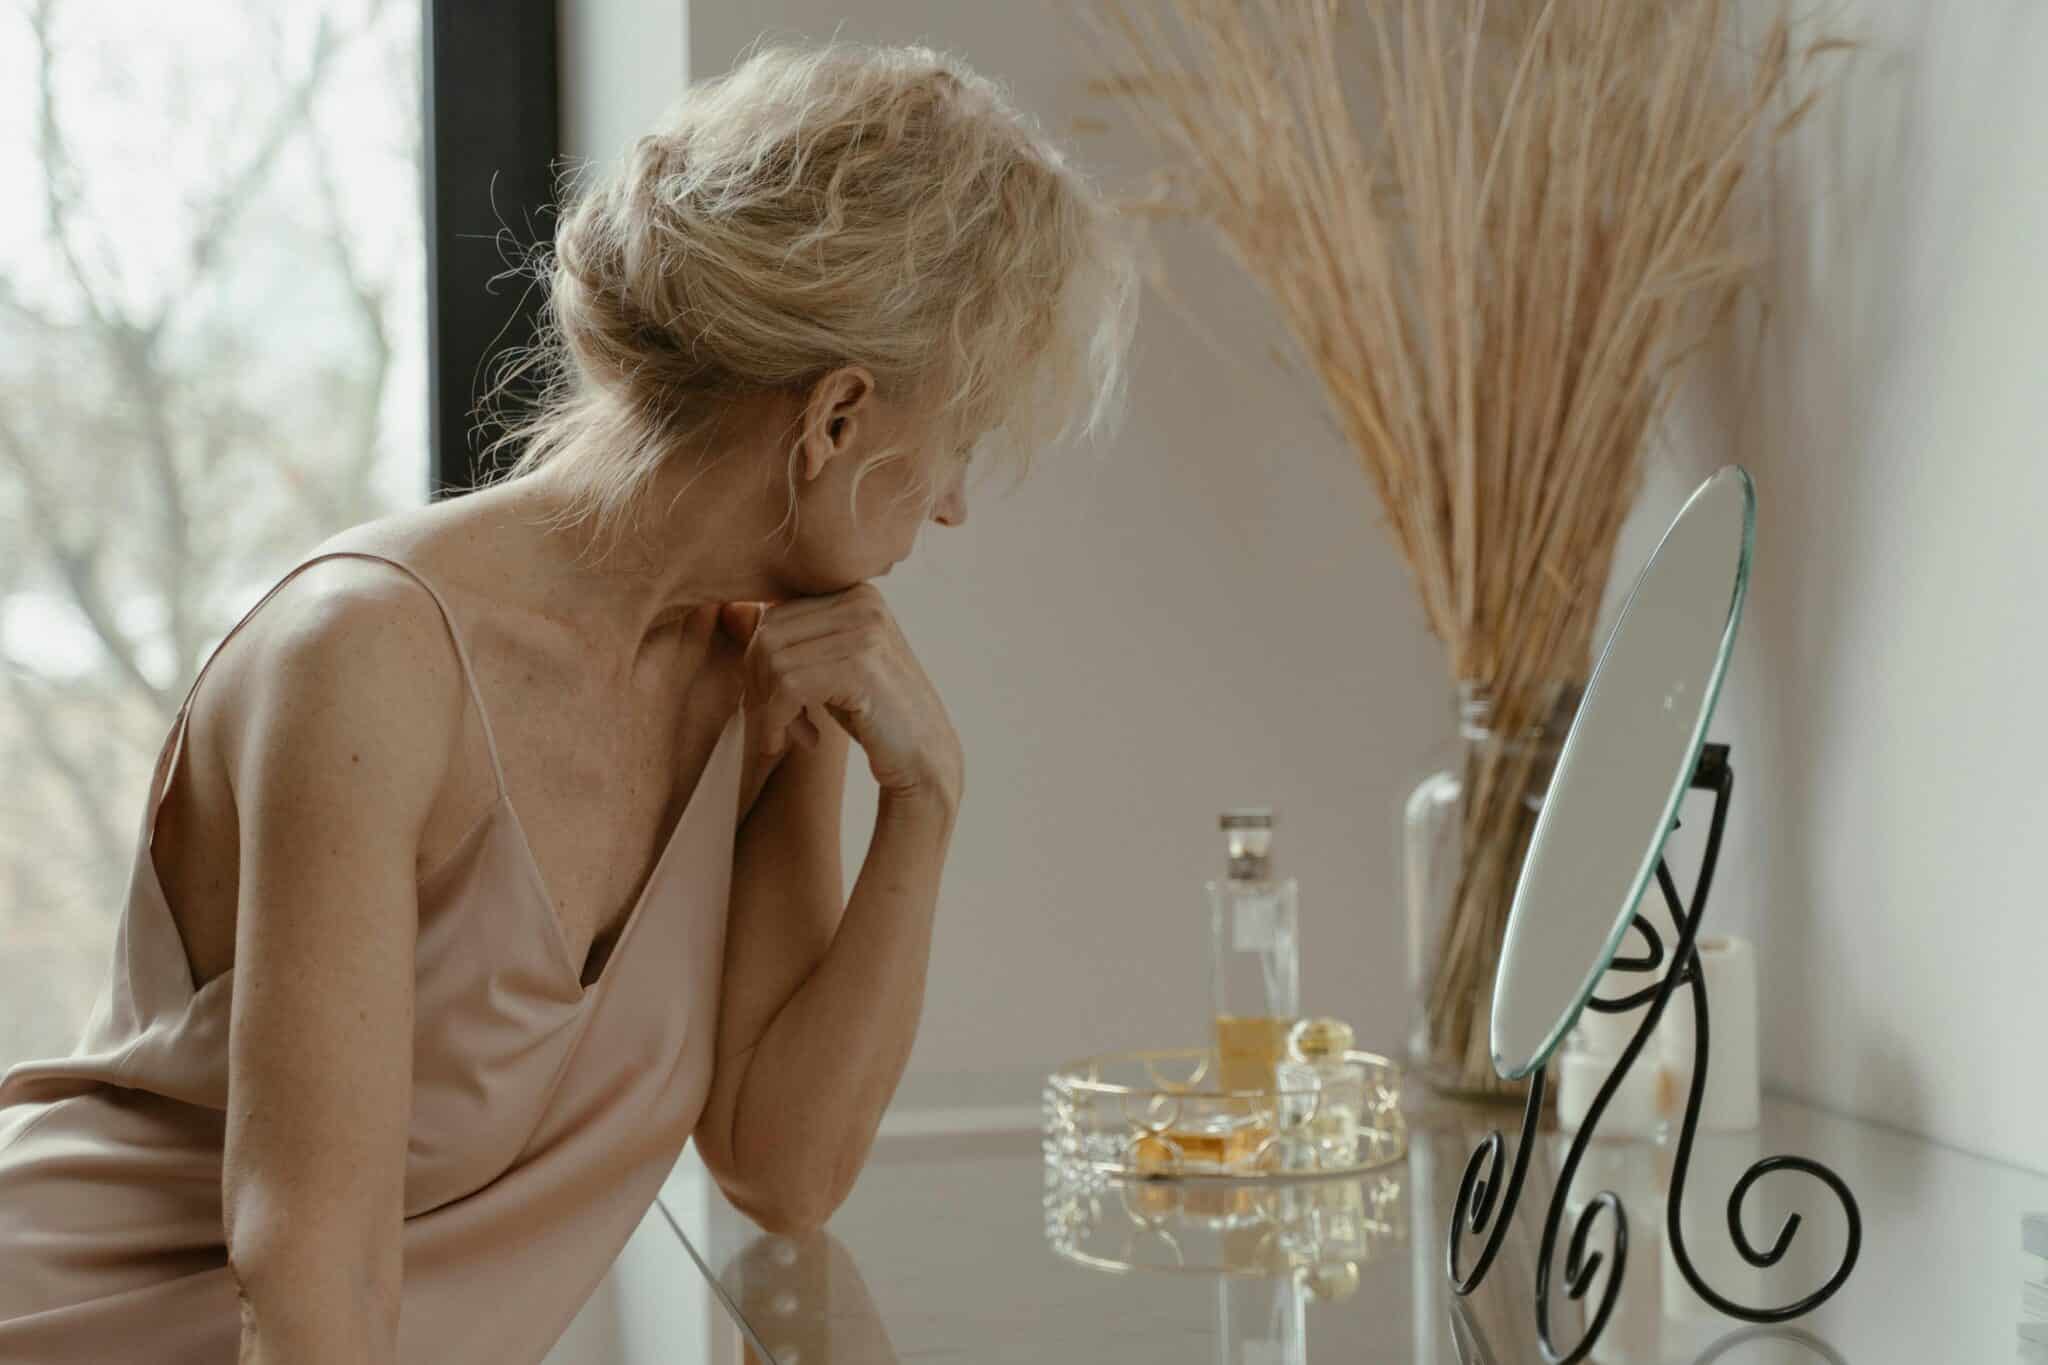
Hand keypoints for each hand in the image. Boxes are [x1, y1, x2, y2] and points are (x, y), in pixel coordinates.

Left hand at [716, 585, 962, 804]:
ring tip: (797, 733)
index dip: (762, 663)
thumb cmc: (873, 714)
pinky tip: (805, 741)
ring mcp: (864, 629)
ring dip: (773, 709)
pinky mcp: (860, 666)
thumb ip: (790, 639)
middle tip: (782, 724)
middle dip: (761, 685)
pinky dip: (780, 722)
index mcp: (855, 591)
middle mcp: (862, 600)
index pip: (774, 613)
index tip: (780, 704)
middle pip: (767, 633)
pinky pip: (787, 687)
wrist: (926, 759)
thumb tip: (727, 611)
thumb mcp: (827, 667)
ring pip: (772, 660)